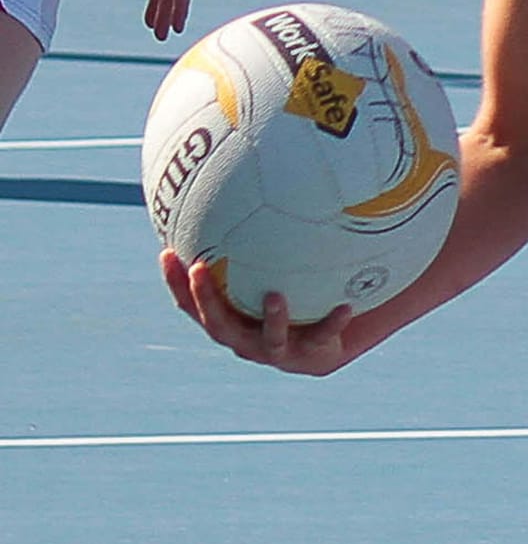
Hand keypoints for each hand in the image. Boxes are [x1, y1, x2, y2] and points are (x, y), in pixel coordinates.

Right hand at [163, 252, 357, 373]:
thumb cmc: (286, 297)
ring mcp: (278, 351)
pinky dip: (333, 324)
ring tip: (275, 296)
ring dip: (272, 320)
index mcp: (229, 321)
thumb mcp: (267, 272)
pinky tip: (346, 307)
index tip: (166, 252)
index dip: (176, 282)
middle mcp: (247, 340)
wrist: (323, 344)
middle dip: (206, 299)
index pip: (192, 305)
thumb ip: (250, 244)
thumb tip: (236, 187)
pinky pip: (323, 337)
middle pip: (219, 325)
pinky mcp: (311, 356)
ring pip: (270, 340)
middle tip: (199, 269)